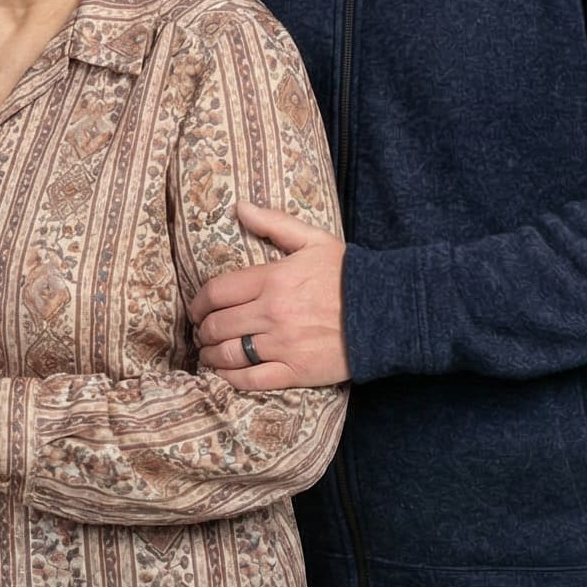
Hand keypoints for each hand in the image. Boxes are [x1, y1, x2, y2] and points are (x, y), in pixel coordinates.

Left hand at [188, 202, 349, 389]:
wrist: (390, 311)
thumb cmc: (349, 275)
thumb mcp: (314, 240)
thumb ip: (274, 223)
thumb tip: (240, 207)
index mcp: (271, 280)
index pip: (216, 292)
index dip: (198, 304)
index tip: (196, 310)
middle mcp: (271, 313)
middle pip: (217, 325)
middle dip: (202, 331)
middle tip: (201, 333)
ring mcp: (282, 344)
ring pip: (228, 354)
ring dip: (210, 355)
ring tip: (208, 354)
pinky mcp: (295, 371)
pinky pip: (250, 380)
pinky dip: (230, 379)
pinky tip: (224, 375)